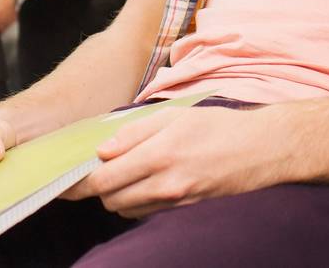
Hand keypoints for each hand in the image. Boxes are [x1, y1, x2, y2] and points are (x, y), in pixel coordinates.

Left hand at [69, 105, 291, 217]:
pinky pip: (146, 212)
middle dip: (99, 187)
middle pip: (109, 199)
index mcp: (159, 155)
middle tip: (100, 167)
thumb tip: (103, 150)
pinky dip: (137, 200)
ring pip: (125, 209)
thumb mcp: (176, 116)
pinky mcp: (183, 209)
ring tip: (126, 171)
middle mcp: (164, 184)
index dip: (80, 182)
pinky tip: (146, 180)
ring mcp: (175, 201)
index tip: (68, 178)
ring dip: (117, 194)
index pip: (103, 180)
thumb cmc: (219, 126)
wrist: (261, 150)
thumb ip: (134, 132)